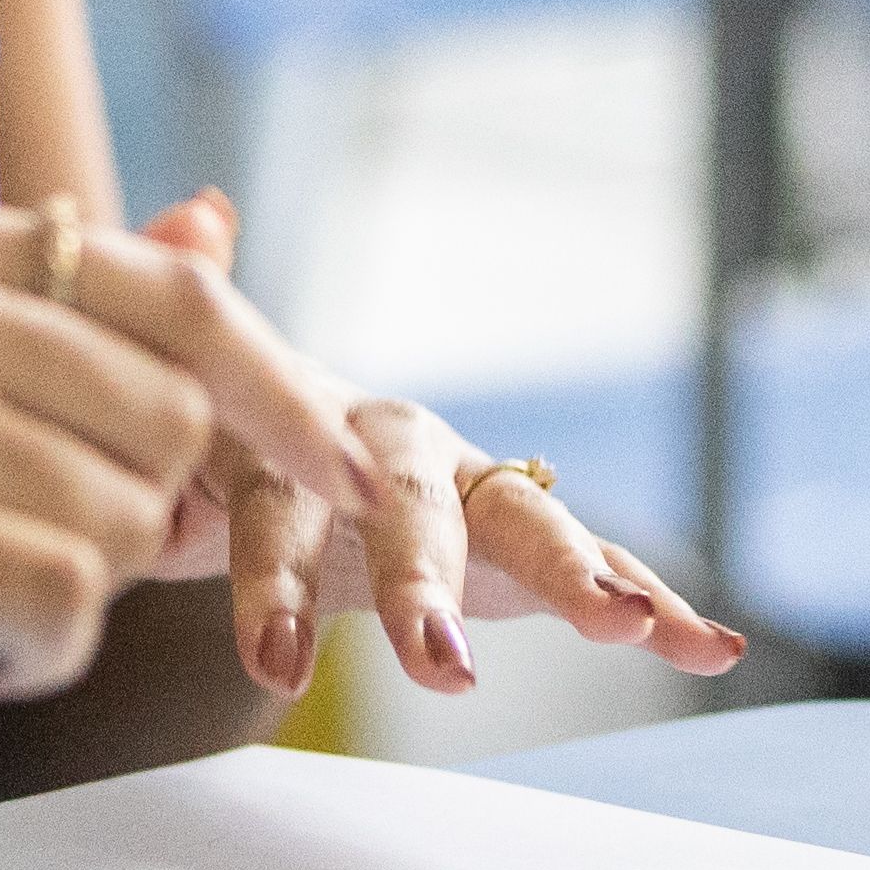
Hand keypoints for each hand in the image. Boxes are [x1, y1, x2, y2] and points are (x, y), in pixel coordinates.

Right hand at [0, 187, 396, 762]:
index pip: (178, 298)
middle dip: (131, 520)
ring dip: (58, 597)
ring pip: (123, 525)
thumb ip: (60, 311)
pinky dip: (25, 657)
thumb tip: (216, 227)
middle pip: (171, 424)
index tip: (340, 467)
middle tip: (16, 564)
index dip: (280, 389)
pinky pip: (66, 605)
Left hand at [114, 192, 742, 706]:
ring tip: (626, 626)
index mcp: (289, 423)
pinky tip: (710, 646)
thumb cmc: (192, 438)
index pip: (278, 502)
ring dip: (571, 572)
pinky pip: (588, 560)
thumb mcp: (160, 404)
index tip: (275, 662)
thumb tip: (203, 206)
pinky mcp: (513, 534)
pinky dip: (651, 599)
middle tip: (438, 663)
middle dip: (427, 581)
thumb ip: (176, 326)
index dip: (273, 578)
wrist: (241, 434)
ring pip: (522, 519)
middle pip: (411, 507)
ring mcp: (460, 484)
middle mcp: (388, 444)